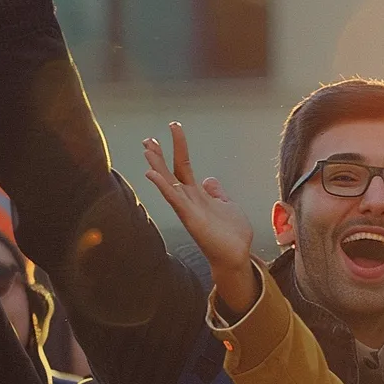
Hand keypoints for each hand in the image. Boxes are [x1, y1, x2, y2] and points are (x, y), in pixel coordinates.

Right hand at [142, 122, 256, 312]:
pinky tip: (152, 174)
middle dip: (160, 155)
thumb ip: (217, 192)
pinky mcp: (191, 217)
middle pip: (171, 172)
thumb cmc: (231, 234)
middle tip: (148, 138)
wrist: (235, 255)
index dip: (179, 147)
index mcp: (198, 194)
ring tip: (147, 149)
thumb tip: (209, 179)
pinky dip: (163, 186)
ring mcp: (188, 208)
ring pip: (169, 183)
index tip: (173, 127)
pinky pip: (174, 199)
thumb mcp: (227, 205)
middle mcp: (189, 199)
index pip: (183, 166)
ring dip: (157, 166)